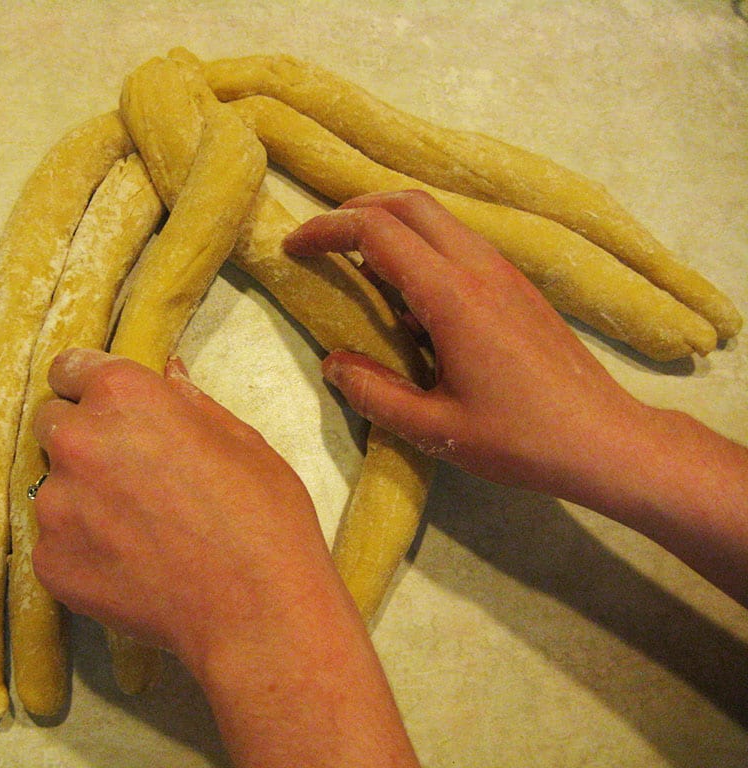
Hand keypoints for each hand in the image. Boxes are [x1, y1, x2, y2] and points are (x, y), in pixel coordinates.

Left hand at [30, 348, 335, 666]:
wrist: (256, 609)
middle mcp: (77, 441)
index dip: (88, 387)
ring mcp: (56, 505)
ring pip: (53, 487)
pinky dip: (82, 549)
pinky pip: (55, 542)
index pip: (68, 368)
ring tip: (138, 529)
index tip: (105, 408)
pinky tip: (130, 564)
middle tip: (130, 472)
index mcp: (123, 395)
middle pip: (52, 424)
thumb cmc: (262, 516)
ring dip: (82, 498)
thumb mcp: (240, 440)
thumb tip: (168, 374)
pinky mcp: (49, 562)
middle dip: (82, 439)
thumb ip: (190, 402)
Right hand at [283, 190, 644, 499]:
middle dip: (355, 209)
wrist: (604, 439)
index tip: (294, 247)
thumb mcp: (435, 430)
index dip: (327, 230)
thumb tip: (334, 363)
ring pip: (437, 217)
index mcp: (452, 297)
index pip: (377, 232)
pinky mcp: (517, 284)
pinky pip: (458, 241)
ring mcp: (503, 271)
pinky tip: (407, 291)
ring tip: (355, 260)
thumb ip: (374, 394)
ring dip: (389, 223)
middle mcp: (479, 268)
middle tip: (320, 240)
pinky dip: (419, 244)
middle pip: (408, 203)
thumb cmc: (520, 439)